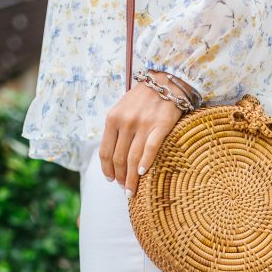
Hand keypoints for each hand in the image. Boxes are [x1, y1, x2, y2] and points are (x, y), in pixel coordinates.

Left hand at [99, 70, 190, 196]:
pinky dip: (145, 163)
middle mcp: (126, 122)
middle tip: (124, 189)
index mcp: (113, 119)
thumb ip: (116, 129)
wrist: (166, 81)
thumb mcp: (122, 109)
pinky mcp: (161, 125)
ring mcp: (143, 124)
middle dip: (120, 178)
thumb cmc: (143, 98)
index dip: (107, 170)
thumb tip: (112, 157)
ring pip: (133, 159)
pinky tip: (143, 174)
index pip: (105, 152)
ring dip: (131, 179)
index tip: (111, 180)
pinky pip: (150, 149)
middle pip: (119, 159)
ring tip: (132, 190)